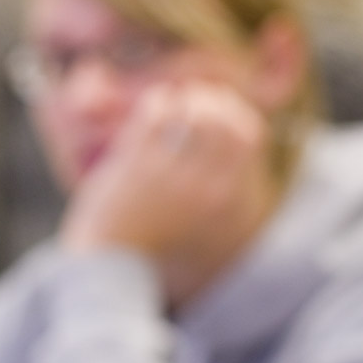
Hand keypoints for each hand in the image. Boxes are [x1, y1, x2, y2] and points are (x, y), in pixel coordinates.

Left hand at [60, 80, 270, 261]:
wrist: (113, 262)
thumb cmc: (158, 234)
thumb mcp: (205, 213)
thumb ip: (221, 177)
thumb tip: (231, 127)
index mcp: (226, 199)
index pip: (249, 135)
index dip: (237, 113)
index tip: (222, 109)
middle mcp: (204, 188)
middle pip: (221, 120)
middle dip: (211, 101)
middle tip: (194, 100)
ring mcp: (171, 175)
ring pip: (191, 112)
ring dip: (183, 100)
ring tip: (172, 103)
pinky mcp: (137, 165)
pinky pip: (157, 114)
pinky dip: (158, 103)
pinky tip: (153, 107)